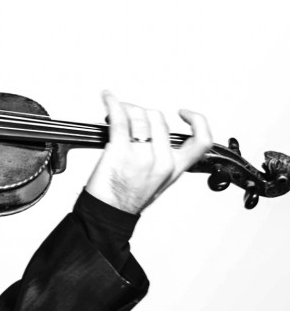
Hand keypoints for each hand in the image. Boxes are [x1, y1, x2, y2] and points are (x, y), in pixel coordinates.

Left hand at [85, 91, 212, 213]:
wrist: (108, 213)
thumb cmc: (126, 198)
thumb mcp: (157, 181)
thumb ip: (162, 158)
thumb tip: (152, 132)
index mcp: (175, 168)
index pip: (202, 141)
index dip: (198, 121)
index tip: (184, 113)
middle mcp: (162, 161)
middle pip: (159, 118)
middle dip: (142, 111)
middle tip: (129, 114)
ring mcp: (142, 155)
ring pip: (138, 115)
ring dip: (126, 108)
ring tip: (117, 112)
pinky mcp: (120, 151)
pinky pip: (119, 119)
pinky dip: (112, 103)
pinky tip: (108, 98)